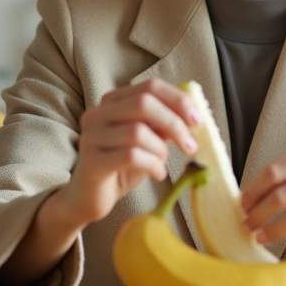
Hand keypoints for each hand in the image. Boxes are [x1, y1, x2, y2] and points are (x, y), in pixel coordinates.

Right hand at [57, 79, 200, 226]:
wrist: (88, 198)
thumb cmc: (121, 167)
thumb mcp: (147, 142)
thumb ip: (163, 125)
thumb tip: (192, 114)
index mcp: (112, 102)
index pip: (150, 87)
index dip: (178, 99)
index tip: (197, 120)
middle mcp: (98, 113)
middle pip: (143, 103)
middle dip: (174, 123)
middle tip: (191, 145)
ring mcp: (91, 136)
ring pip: (137, 131)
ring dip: (160, 150)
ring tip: (162, 164)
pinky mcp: (92, 161)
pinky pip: (130, 156)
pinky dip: (152, 165)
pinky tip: (158, 174)